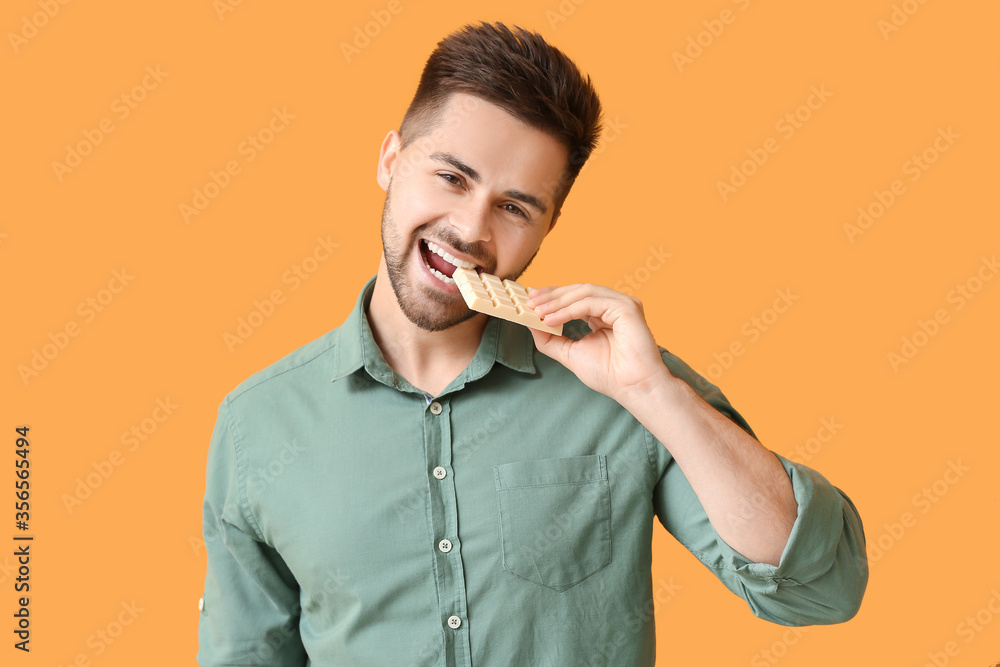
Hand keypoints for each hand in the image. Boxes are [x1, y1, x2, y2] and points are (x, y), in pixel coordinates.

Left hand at [526, 283, 669, 403]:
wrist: (632, 387)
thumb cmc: (609, 374)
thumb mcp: (570, 353)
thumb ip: (551, 339)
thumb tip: (531, 323)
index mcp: (604, 314)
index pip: (576, 297)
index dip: (553, 296)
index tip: (531, 300)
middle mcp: (614, 305)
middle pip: (578, 290)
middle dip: (552, 295)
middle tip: (530, 301)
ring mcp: (622, 304)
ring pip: (584, 292)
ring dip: (557, 301)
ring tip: (539, 311)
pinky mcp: (626, 307)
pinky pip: (591, 302)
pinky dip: (569, 310)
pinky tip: (553, 319)